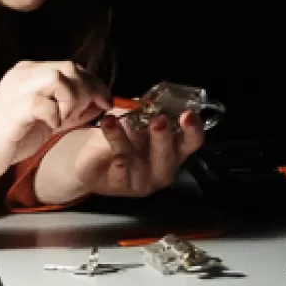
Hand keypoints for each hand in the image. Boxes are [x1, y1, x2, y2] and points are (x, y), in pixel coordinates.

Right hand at [0, 60, 111, 182]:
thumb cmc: (6, 139)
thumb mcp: (45, 121)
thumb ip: (70, 111)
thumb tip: (98, 105)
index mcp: (29, 73)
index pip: (71, 67)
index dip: (94, 82)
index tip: (106, 100)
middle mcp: (23, 74)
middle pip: (69, 68)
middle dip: (89, 90)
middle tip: (92, 111)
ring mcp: (17, 89)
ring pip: (60, 77)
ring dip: (72, 100)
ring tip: (63, 120)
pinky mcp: (14, 108)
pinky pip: (46, 104)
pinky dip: (55, 117)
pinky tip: (49, 127)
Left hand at [35, 107, 207, 202]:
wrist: (92, 162)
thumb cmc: (123, 137)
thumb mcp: (135, 120)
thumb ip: (144, 109)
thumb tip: (146, 98)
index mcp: (173, 149)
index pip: (192, 141)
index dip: (193, 129)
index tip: (188, 114)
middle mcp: (163, 167)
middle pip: (168, 155)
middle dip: (163, 138)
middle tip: (158, 121)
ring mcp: (143, 180)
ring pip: (138, 163)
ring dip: (125, 140)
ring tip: (110, 121)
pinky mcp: (121, 186)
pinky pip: (121, 177)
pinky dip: (120, 167)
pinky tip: (117, 158)